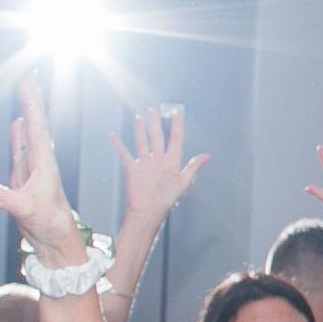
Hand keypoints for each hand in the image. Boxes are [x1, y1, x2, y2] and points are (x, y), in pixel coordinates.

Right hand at [0, 80, 89, 264]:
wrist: (56, 241)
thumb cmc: (48, 225)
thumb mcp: (24, 210)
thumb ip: (2, 199)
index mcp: (44, 163)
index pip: (37, 127)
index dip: (31, 104)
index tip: (28, 82)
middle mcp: (40, 163)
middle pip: (35, 125)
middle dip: (32, 101)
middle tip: (29, 78)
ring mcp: (33, 170)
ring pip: (29, 135)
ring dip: (27, 114)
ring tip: (27, 93)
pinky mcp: (25, 180)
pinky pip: (21, 151)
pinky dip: (19, 136)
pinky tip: (18, 124)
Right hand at [115, 102, 208, 224]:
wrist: (147, 211)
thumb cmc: (166, 200)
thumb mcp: (183, 182)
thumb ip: (193, 167)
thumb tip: (208, 156)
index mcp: (172, 162)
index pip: (175, 139)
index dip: (177, 126)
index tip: (178, 113)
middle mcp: (158, 160)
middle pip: (157, 137)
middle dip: (155, 123)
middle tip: (154, 110)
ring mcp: (145, 164)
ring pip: (142, 142)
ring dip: (140, 130)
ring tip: (140, 117)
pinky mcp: (133, 169)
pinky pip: (124, 153)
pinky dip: (118, 144)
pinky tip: (114, 135)